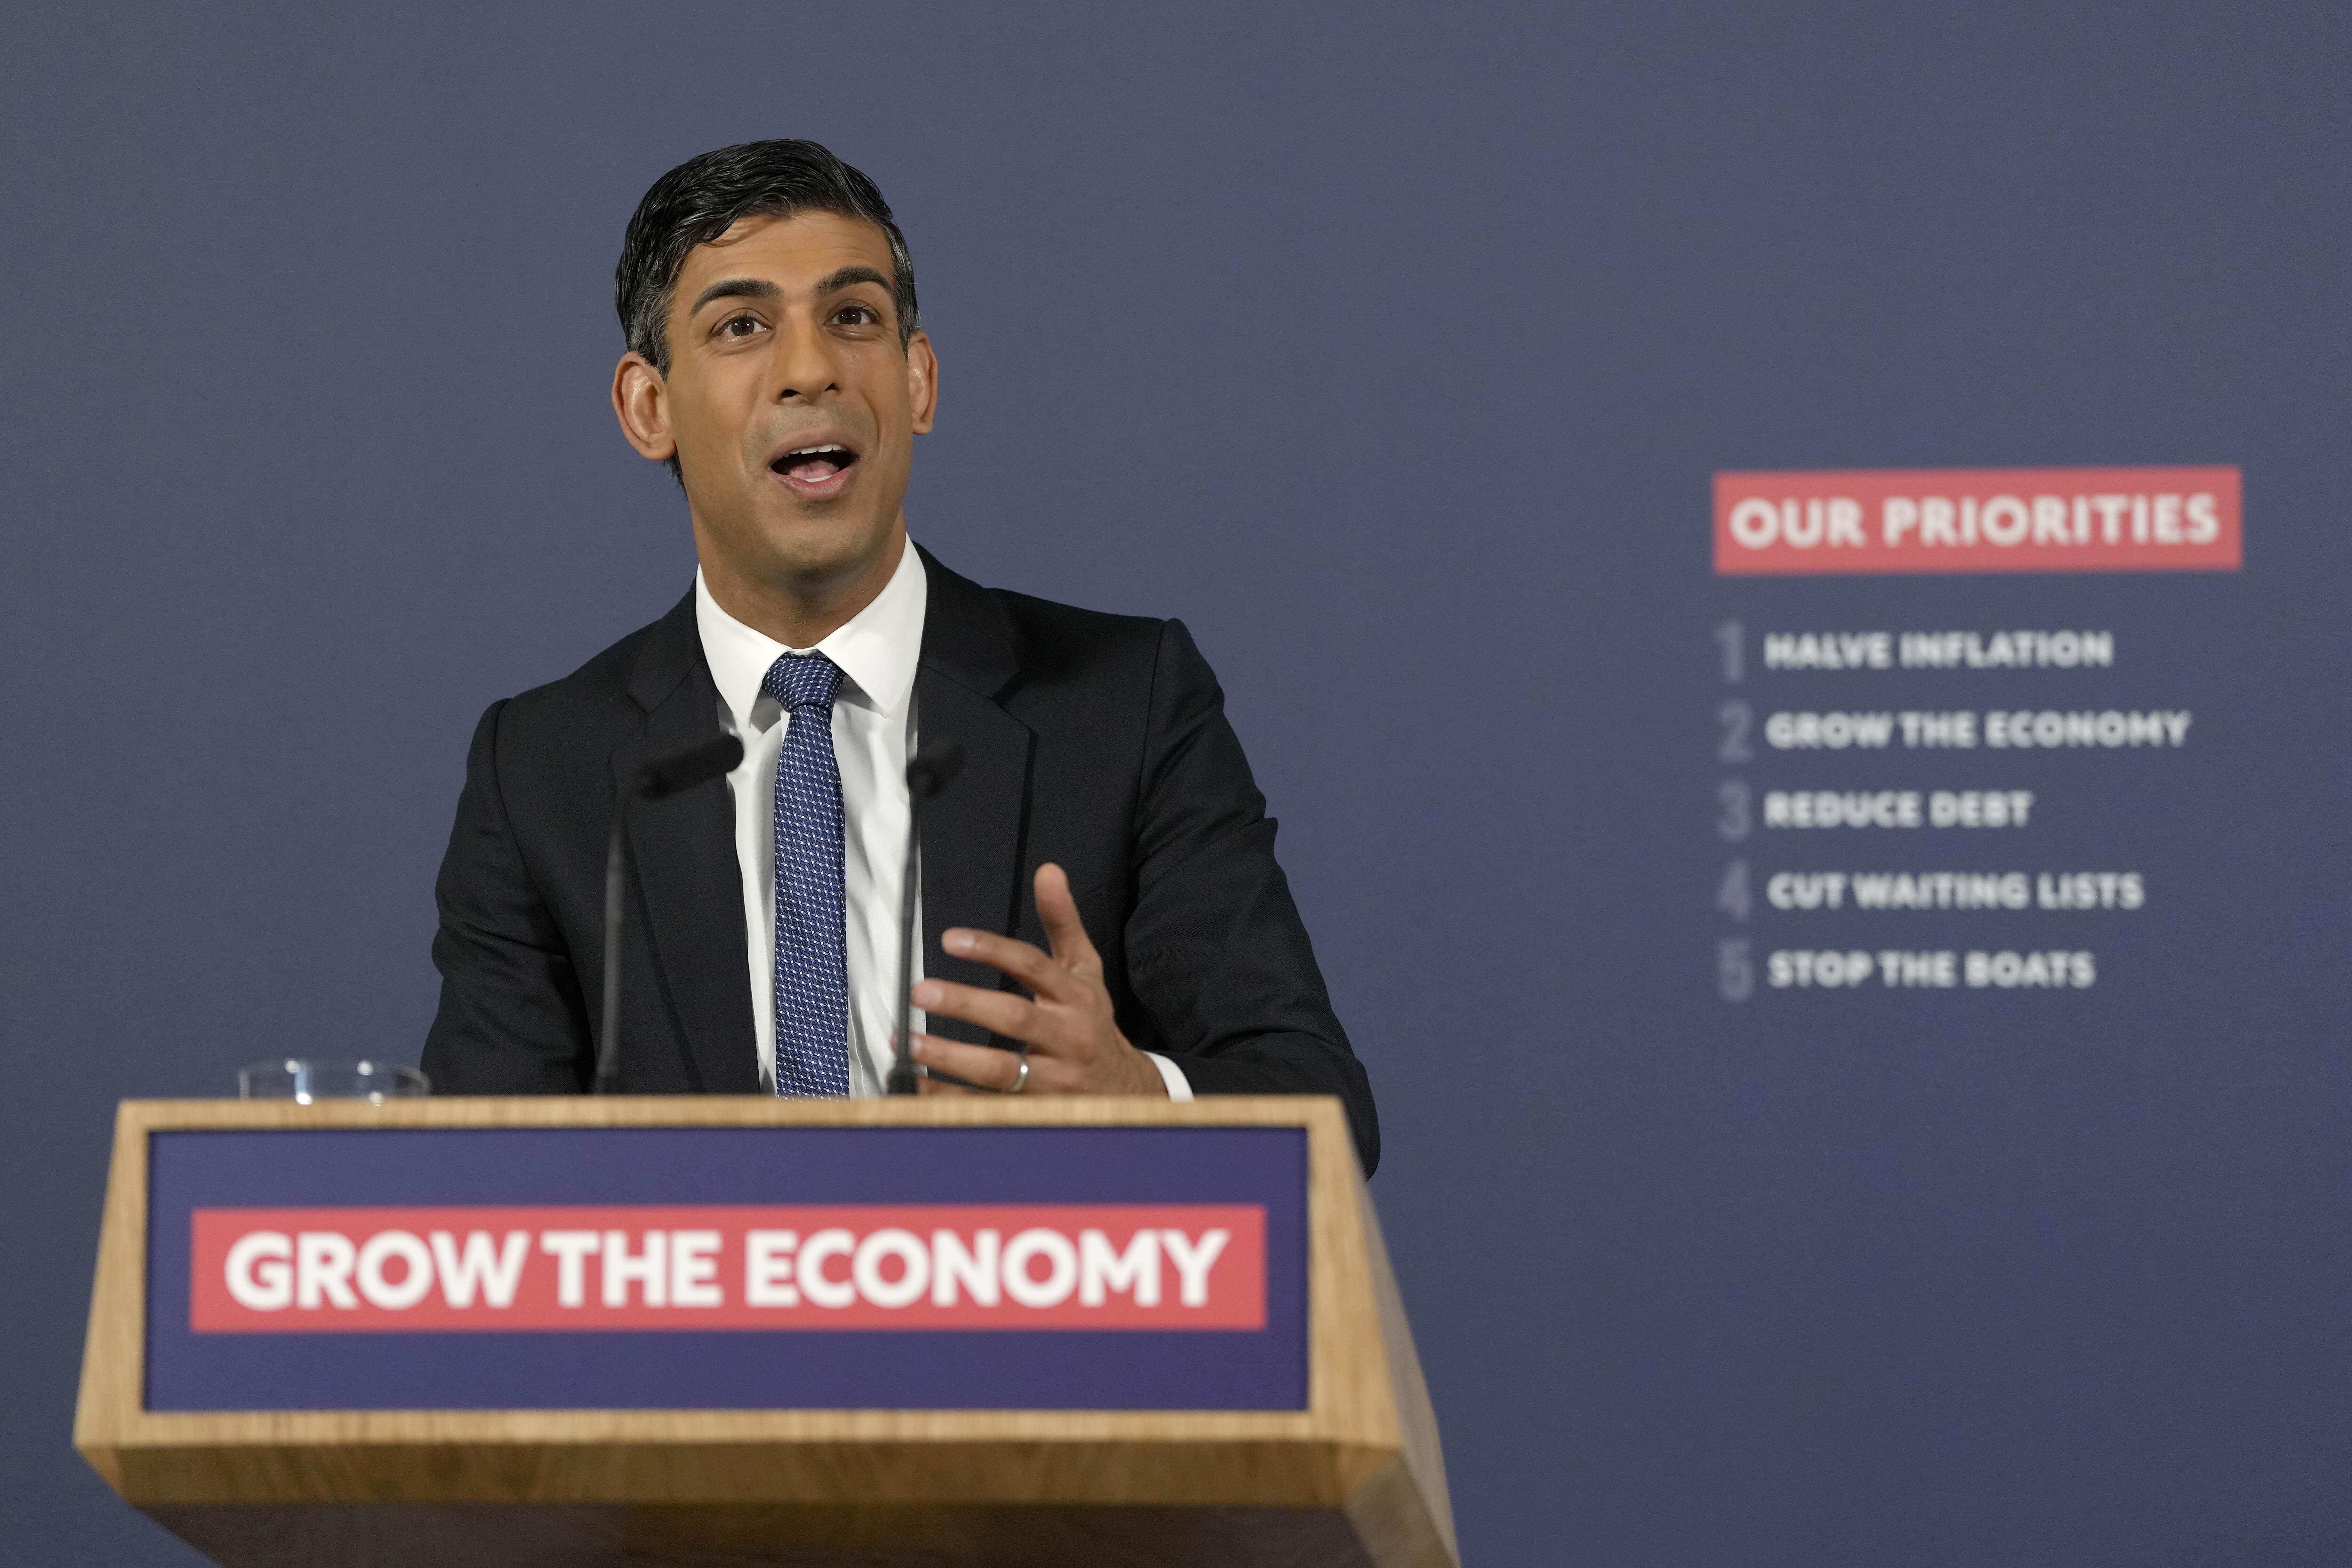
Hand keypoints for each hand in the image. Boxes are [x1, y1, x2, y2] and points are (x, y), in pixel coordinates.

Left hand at [908, 863, 1166, 1096]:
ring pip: (1001, 1070)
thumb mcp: (1086, 970)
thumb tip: (1048, 871)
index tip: (950, 940)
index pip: (1033, 967)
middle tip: (921, 991)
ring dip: (951, 1058)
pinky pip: (989, 1107)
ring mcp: (1056, 1079)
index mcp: (1077, 997)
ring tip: (909, 1043)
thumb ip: (1063, 922)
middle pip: (1015, 1018)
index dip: (992, 950)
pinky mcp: (1039, 1111)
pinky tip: (919, 1084)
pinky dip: (952, 1098)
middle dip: (965, 1004)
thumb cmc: (1093, 1023)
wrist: (1126, 1091)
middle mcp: (1070, 1037)